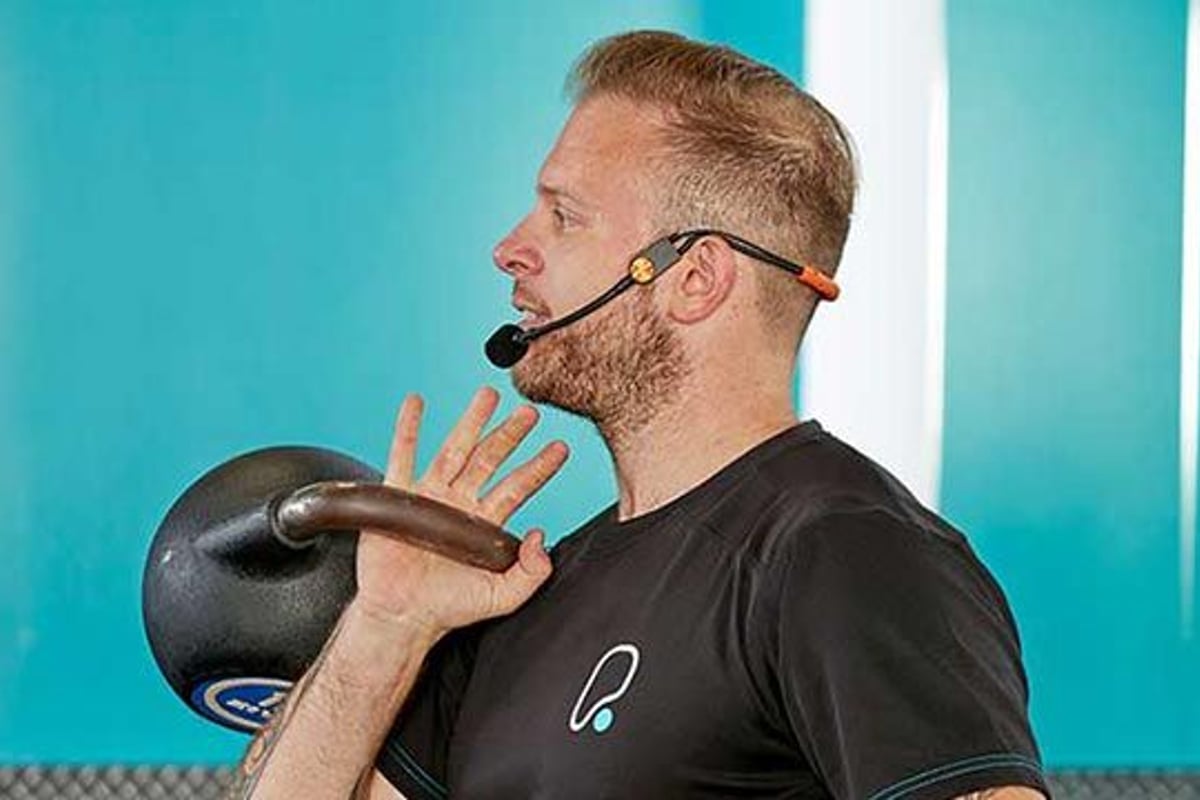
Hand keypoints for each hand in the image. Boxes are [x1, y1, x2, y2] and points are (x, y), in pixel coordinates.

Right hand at [354, 387, 568, 636]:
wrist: (402, 617)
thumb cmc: (447, 608)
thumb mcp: (502, 597)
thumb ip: (531, 572)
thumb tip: (542, 537)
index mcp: (483, 524)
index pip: (518, 486)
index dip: (539, 467)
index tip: (561, 447)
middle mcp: (459, 503)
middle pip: (489, 459)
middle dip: (510, 434)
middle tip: (529, 411)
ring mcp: (429, 496)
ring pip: (454, 449)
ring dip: (471, 421)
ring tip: (488, 396)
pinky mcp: (399, 497)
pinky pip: (403, 455)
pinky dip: (408, 428)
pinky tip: (416, 402)